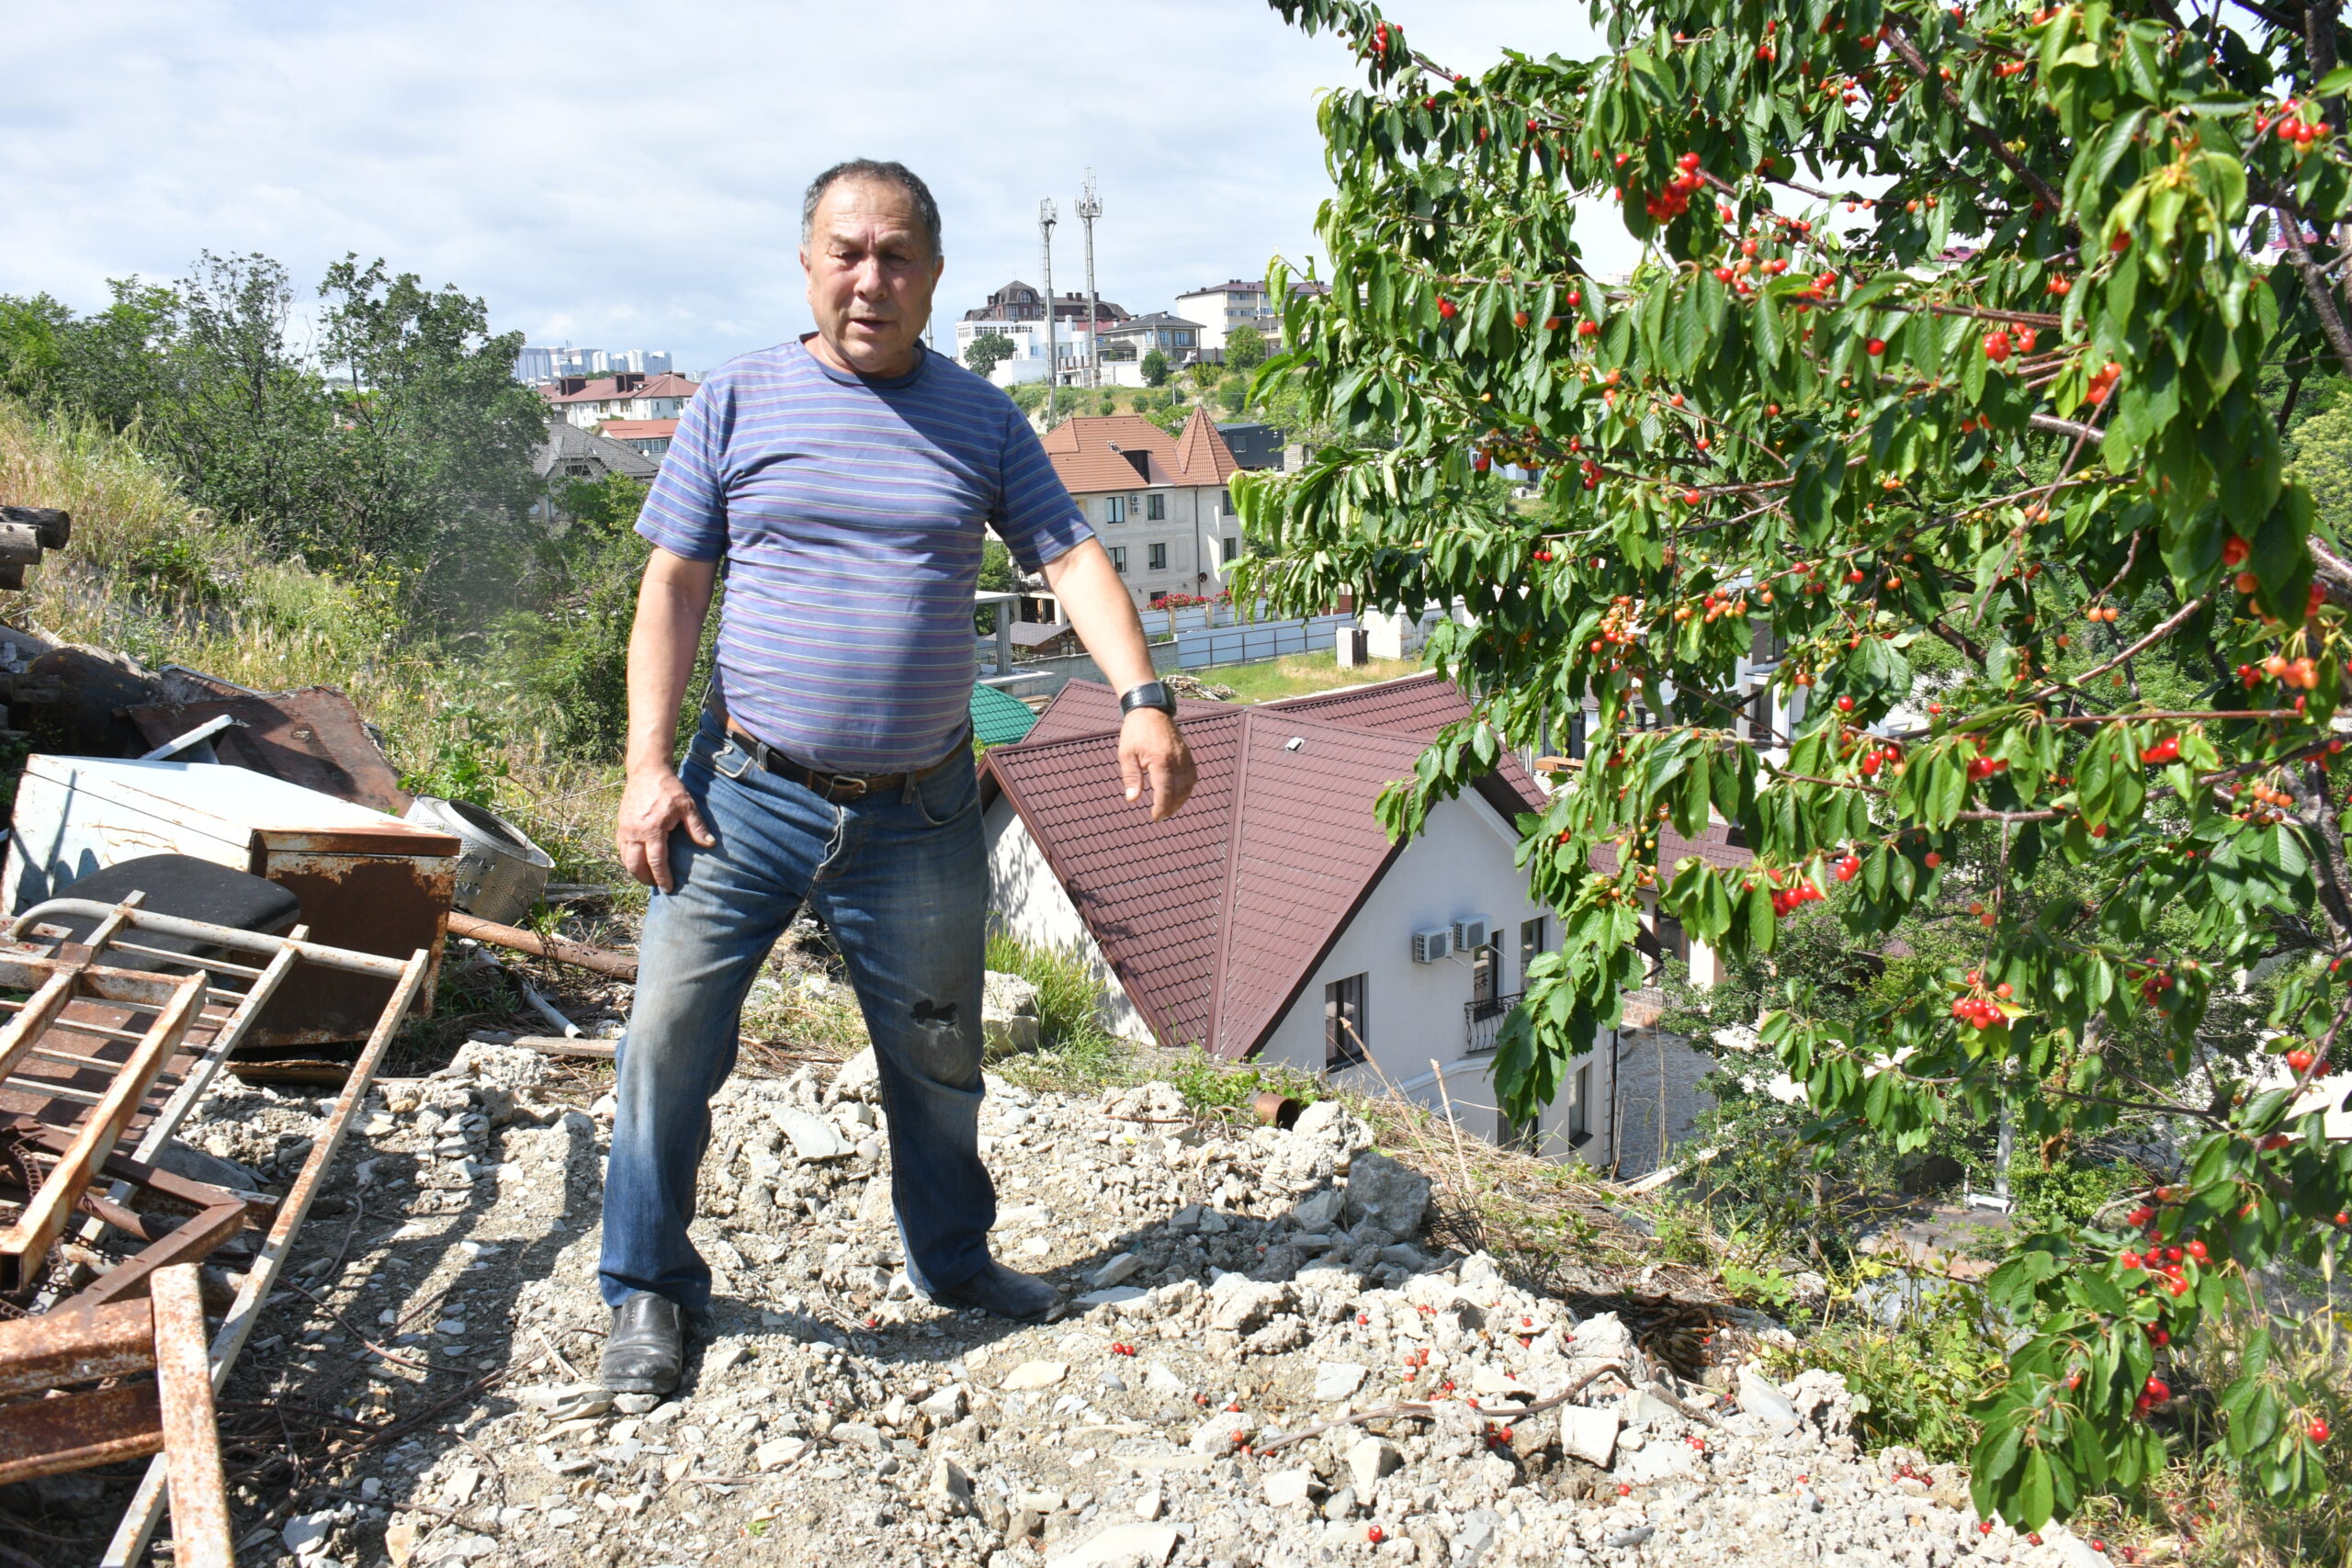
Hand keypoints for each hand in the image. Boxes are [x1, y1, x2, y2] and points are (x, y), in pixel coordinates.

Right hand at [615, 766, 715, 892]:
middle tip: (656, 885)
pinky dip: (627, 858)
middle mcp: (635, 832)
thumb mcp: (687, 806)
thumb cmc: (669, 788)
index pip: (657, 862)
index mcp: (653, 830)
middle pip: (636, 865)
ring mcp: (625, 829)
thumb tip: (709, 844)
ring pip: (625, 858)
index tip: (668, 888)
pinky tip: (636, 860)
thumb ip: (697, 827)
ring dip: (635, 870)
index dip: (663, 878)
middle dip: (645, 878)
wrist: (647, 771)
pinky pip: (620, 847)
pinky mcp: (620, 824)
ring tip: (646, 876)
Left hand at [1118, 709, 1195, 820]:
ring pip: (1189, 786)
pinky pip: (1192, 776)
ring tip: (1169, 808)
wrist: (1150, 709)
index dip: (1161, 808)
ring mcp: (1184, 757)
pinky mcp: (1187, 754)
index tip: (1155, 817)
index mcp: (1160, 760)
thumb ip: (1131, 777)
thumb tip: (1132, 799)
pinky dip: (1187, 788)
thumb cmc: (1135, 732)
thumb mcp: (1126, 754)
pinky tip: (1178, 793)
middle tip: (1160, 816)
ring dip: (1181, 800)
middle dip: (1171, 808)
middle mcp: (1176, 760)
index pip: (1165, 792)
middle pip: (1180, 792)